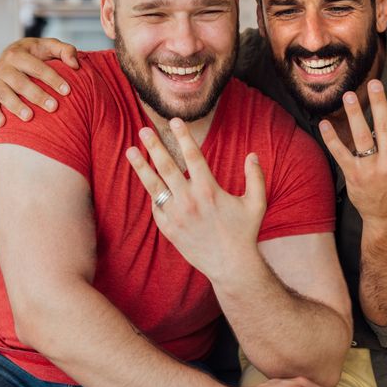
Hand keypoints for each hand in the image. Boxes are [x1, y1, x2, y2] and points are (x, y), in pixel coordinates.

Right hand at [0, 37, 79, 125]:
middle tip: (54, 107)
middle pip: (20, 82)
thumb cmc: (36, 54)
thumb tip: (75, 65)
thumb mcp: (50, 46)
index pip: (37, 67)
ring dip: (16, 106)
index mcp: (18, 53)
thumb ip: (66, 50)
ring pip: (4, 93)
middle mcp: (4, 66)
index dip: (52, 79)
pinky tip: (3, 123)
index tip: (67, 91)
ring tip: (29, 117)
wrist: (11, 55)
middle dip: (37, 95)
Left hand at [125, 118, 265, 279]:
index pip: (192, 156)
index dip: (183, 136)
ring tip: (130, 151)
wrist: (230, 265)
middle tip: (144, 130)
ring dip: (141, 167)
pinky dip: (152, 194)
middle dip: (154, 146)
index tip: (174, 121)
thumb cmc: (245, 232)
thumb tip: (252, 154)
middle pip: (167, 167)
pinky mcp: (168, 229)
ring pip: (154, 186)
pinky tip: (149, 183)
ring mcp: (176, 216)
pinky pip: (156, 207)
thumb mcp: (256, 203)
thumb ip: (255, 177)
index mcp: (209, 190)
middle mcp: (189, 200)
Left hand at [319, 80, 386, 223]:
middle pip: (384, 127)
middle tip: (373, 83)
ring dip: (354, 115)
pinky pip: (340, 154)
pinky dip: (331, 139)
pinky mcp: (353, 176)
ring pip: (362, 137)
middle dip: (379, 103)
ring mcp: (371, 170)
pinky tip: (325, 124)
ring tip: (349, 96)